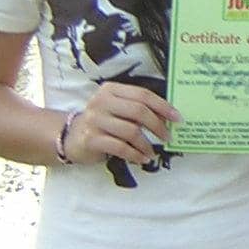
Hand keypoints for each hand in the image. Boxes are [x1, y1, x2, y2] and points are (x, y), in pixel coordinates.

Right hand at [63, 83, 178, 166]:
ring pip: (131, 131)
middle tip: (167, 136)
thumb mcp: (117, 109)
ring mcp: (95, 120)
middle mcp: (101, 102)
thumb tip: (168, 118)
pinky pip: (120, 147)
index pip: (142, 95)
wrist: (70, 137)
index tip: (177, 118)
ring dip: (147, 144)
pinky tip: (142, 158)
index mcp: (111, 89)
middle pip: (138, 111)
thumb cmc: (102, 122)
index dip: (163, 106)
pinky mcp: (90, 139)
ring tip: (152, 152)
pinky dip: (135, 154)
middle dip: (158, 126)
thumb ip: (137, 109)